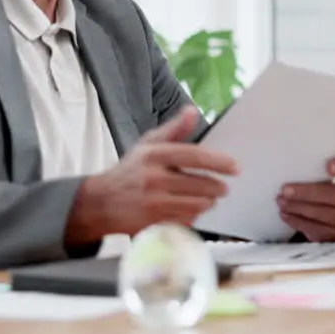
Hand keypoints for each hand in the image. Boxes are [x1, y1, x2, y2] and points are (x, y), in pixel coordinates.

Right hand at [67, 106, 237, 243]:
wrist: (99, 202)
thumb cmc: (129, 171)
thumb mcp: (148, 144)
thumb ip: (174, 129)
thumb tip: (192, 111)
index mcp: (154, 155)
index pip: (195, 156)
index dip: (219, 162)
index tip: (235, 167)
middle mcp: (154, 179)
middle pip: (201, 185)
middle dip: (217, 187)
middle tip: (222, 188)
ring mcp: (153, 203)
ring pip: (197, 205)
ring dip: (207, 202)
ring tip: (207, 198)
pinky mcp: (153, 223)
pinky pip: (185, 221)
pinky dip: (193, 216)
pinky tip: (189, 210)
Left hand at [278, 157, 334, 241]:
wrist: (334, 218)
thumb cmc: (327, 192)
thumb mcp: (326, 178)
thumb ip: (317, 169)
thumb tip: (291, 163)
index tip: (329, 165)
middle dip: (308, 193)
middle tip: (286, 190)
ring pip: (323, 214)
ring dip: (298, 207)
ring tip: (282, 202)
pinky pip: (316, 229)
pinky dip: (298, 221)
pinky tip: (286, 214)